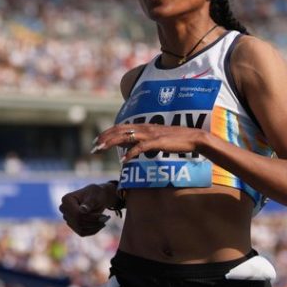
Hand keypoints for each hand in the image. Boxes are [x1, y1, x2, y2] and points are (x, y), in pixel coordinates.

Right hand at [59, 183, 115, 236]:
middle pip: (78, 222)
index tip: (104, 216)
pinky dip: (93, 230)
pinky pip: (82, 232)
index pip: (77, 214)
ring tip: (104, 220)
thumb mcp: (95, 195)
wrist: (97, 197)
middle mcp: (64, 209)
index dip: (91, 217)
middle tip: (106, 218)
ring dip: (95, 226)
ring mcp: (67, 218)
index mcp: (66, 199)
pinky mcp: (73, 225)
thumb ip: (89, 202)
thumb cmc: (96, 194)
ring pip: (80, 228)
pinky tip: (100, 224)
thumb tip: (83, 210)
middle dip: (94, 222)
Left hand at [91, 124, 206, 161]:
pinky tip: (123, 160)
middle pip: (119, 130)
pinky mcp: (158, 142)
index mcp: (143, 126)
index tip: (96, 141)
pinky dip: (130, 153)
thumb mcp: (156, 138)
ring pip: (126, 136)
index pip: (120, 127)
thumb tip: (129, 148)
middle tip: (93, 147)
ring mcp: (151, 134)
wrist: (194, 137)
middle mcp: (144, 128)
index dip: (106, 133)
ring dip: (111, 143)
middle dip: (104, 138)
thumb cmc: (176, 140)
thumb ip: (143, 141)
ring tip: (100, 150)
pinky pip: (141, 147)